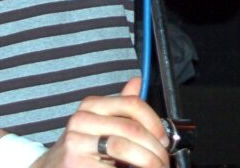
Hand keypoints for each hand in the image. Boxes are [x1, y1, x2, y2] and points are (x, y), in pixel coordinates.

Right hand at [32, 78, 168, 167]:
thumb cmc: (80, 147)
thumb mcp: (100, 122)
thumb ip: (121, 106)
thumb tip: (137, 81)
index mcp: (92, 106)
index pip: (132, 104)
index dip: (154, 123)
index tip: (164, 139)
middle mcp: (81, 120)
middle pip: (131, 128)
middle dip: (154, 147)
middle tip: (163, 160)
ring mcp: (76, 142)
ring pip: (123, 148)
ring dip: (146, 161)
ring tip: (154, 167)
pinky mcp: (75, 163)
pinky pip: (112, 167)